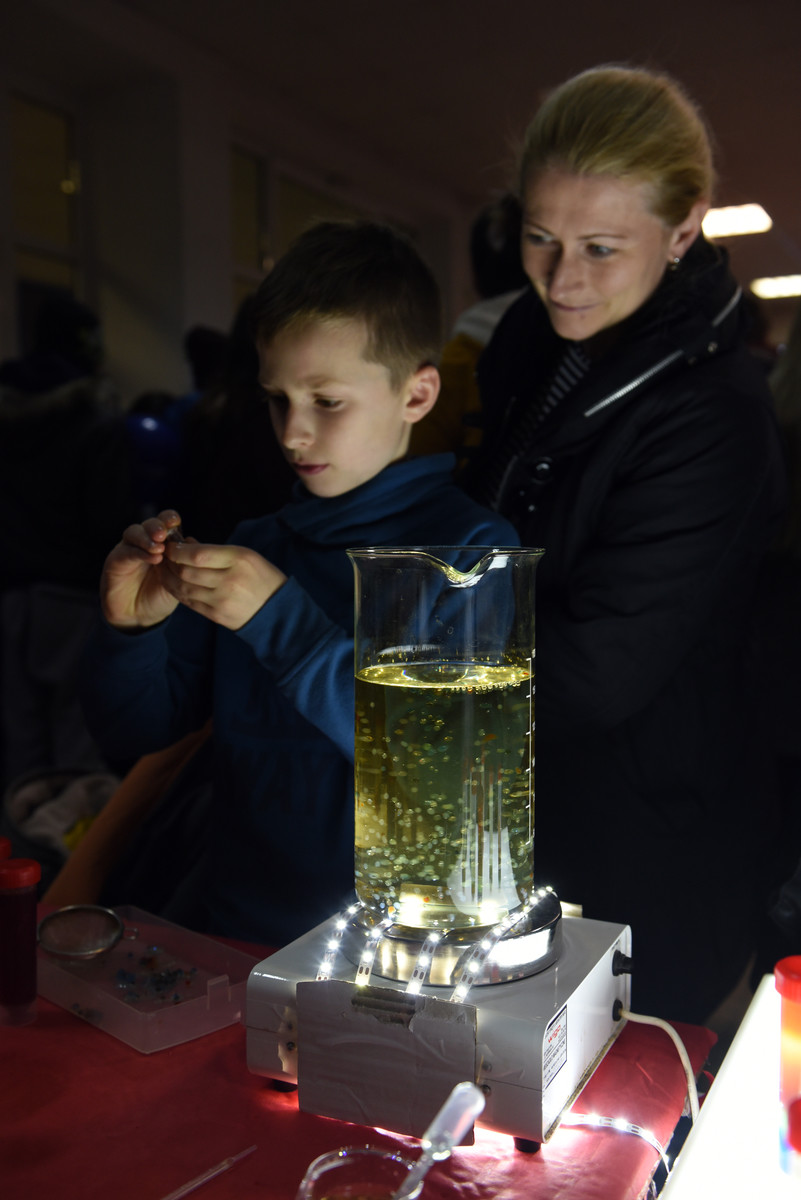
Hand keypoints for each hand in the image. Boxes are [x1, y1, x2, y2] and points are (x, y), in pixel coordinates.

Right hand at [100, 510, 184, 629]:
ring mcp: (129, 549)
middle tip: (164, 534)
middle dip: (157, 525)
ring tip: (159, 548)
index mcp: (162, 543)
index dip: (170, 519)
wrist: (139, 617)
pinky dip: (140, 553)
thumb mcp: (178, 580)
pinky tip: (153, 558)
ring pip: (134, 532)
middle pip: (149, 524)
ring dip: (147, 537)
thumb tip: (192, 542)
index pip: (165, 523)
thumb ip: (184, 563)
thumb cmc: (160, 597)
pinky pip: (127, 551)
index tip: (177, 522)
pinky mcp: (116, 560)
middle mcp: (144, 542)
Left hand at [158, 539, 287, 629]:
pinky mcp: (216, 615)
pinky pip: (188, 602)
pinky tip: (171, 582)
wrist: (278, 612)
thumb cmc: (262, 578)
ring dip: (169, 576)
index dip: (178, 550)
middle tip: (164, 555)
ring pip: (183, 587)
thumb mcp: (247, 556)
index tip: (172, 545)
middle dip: (170, 562)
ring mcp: (222, 600)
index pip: (198, 555)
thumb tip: (187, 542)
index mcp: (239, 560)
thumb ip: (216, 551)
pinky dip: (176, 590)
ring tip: (164, 568)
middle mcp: (229, 581)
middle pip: (187, 571)